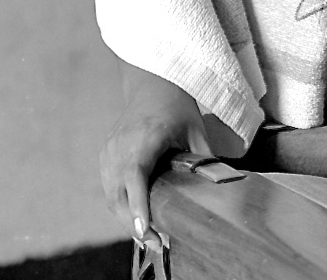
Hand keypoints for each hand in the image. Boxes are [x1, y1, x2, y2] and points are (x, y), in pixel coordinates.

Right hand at [100, 72, 212, 250]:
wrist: (152, 82)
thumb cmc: (177, 105)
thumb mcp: (196, 131)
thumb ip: (205, 160)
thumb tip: (220, 188)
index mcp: (145, 136)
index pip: (136, 176)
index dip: (138, 206)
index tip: (144, 231)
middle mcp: (122, 144)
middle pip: (120, 194)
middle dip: (135, 224)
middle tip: (157, 244)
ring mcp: (110, 149)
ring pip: (112, 194)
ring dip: (126, 218)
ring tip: (147, 237)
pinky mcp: (105, 154)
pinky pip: (109, 187)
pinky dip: (120, 205)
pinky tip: (135, 218)